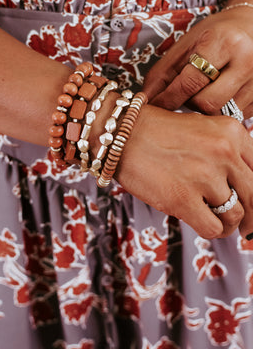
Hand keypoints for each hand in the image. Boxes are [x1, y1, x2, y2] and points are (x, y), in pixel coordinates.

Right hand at [115, 104, 252, 238]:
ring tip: (215, 218)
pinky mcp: (182, 199)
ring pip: (237, 215)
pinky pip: (214, 229)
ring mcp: (203, 176)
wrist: (120, 134)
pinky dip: (214, 231)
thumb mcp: (201, 128)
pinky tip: (204, 223)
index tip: (249, 199)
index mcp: (231, 132)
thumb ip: (227, 151)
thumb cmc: (157, 132)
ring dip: (229, 223)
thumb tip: (244, 185)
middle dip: (251, 213)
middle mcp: (223, 152)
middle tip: (245, 222)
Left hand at [143, 7, 252, 117]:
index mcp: (224, 42)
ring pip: (223, 113)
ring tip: (205, 91)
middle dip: (190, 104)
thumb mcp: (187, 44)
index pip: (190, 82)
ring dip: (207, 109)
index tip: (156, 106)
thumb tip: (145, 100)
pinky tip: (221, 93)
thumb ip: (164, 73)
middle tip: (186, 95)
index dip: (169, 98)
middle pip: (207, 103)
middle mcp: (247, 60)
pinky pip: (238, 116)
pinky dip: (223, 110)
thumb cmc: (217, 33)